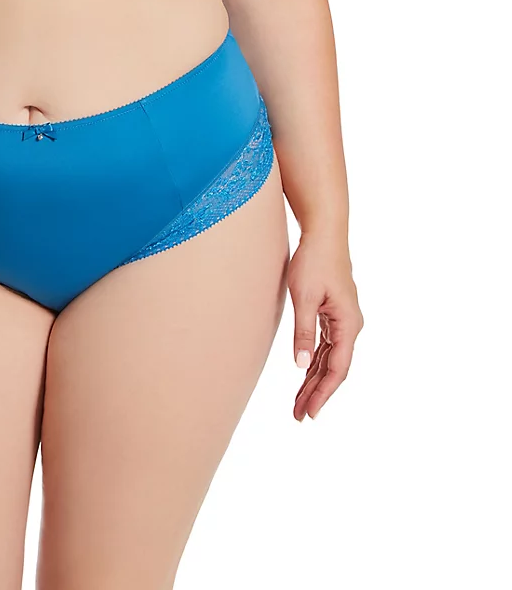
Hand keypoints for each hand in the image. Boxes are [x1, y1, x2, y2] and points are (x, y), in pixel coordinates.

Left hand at [287, 234, 362, 419]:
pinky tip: (305, 375)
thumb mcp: (304, 298)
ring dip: (315, 380)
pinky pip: (326, 345)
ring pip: (330, 359)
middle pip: (334, 368)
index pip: (337, 368)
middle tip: (299, 416)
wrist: (323, 233)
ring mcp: (344, 320)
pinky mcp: (334, 314)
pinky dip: (315, 361)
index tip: (309, 412)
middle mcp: (351, 325)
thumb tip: (301, 366)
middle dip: (317, 393)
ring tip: (299, 403)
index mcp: (348, 324)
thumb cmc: (313, 261)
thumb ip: (303, 332)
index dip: (323, 393)